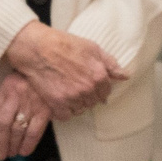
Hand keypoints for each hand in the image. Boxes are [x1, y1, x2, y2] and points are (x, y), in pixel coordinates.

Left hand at [0, 72, 50, 160]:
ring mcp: (31, 103)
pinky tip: (24, 151)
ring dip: (13, 145)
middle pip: (2, 124)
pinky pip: (35, 130)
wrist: (53, 69)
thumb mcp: (12, 85)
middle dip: (0, 143)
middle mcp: (15, 97)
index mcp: (4, 90)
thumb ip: (4, 101)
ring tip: (11, 154)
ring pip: (17, 129)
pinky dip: (29, 143)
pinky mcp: (46, 109)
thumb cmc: (29, 80)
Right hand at [1, 21, 118, 119]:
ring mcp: (72, 97)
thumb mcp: (91, 48)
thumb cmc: (63, 44)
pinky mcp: (57, 102)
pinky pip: (66, 115)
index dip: (98, 88)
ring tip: (67, 94)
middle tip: (76, 87)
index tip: (89, 85)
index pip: (105, 92)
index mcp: (99, 77)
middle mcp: (88, 89)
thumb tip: (125, 76)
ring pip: (80, 109)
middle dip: (87, 96)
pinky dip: (63, 111)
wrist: (36, 48)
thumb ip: (110, 63)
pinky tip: (60, 102)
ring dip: (76, 104)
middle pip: (93, 102)